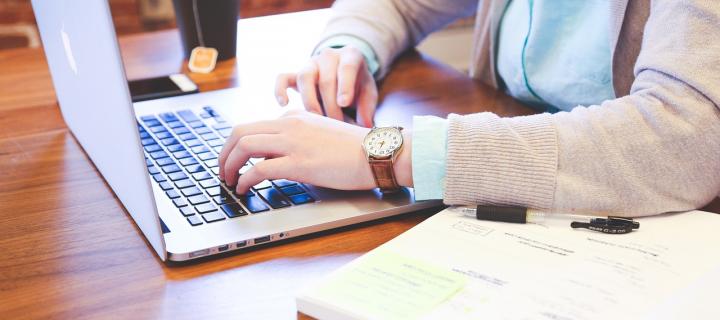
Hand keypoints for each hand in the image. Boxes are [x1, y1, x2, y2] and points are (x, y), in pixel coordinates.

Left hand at [218, 110, 412, 193]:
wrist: (377, 153)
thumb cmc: (355, 149)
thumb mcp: (322, 134)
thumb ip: (300, 138)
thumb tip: (280, 156)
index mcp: (295, 117)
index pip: (254, 126)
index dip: (237, 145)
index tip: (234, 160)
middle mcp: (289, 125)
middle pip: (240, 132)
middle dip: (224, 153)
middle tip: (222, 171)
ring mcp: (293, 143)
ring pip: (244, 146)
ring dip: (229, 165)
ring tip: (229, 181)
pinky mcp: (299, 163)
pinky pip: (259, 169)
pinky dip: (245, 180)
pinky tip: (244, 189)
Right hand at [275, 46, 377, 127]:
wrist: (344, 74)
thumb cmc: (358, 86)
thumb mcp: (368, 93)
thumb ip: (367, 108)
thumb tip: (364, 127)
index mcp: (351, 56)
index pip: (347, 68)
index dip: (345, 86)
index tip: (344, 103)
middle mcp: (329, 56)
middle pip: (326, 79)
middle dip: (331, 106)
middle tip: (337, 125)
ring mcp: (310, 64)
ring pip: (304, 78)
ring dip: (310, 102)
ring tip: (317, 121)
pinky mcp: (295, 74)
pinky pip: (282, 78)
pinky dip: (280, 89)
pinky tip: (284, 104)